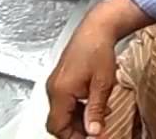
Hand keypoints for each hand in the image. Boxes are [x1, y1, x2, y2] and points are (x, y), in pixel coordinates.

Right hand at [46, 0, 155, 138]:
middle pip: (58, 121)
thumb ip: (96, 111)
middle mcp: (53, 88)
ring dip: (78, 119)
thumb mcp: (102, 84)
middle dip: (76, 130)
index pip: (57, 127)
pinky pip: (64, 102)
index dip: (73, 137)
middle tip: (96, 130)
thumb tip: (94, 132)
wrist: (96, 28)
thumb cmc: (98, 49)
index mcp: (60, 91)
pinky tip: (93, 105)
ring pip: (61, 113)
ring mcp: (55, 83)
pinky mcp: (60, 79)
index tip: (91, 137)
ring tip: (99, 117)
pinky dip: (77, 108)